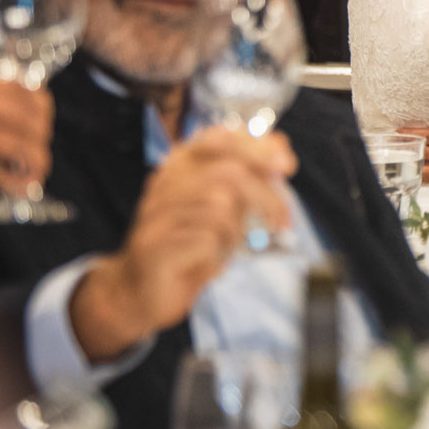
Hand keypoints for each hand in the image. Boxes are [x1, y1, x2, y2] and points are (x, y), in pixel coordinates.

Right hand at [0, 66, 53, 219]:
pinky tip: (23, 187)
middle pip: (31, 117)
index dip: (41, 109)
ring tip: (35, 173)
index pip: (23, 88)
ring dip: (36, 163)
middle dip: (41, 137)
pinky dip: (20, 183)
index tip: (43, 123)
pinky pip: (7, 173)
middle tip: (39, 152)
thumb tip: (29, 109)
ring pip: (25, 146)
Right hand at [70, 128, 295, 360]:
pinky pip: (206, 238)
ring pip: (220, 206)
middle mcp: (165, 182)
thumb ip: (247, 177)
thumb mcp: (221, 206)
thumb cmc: (187, 244)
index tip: (286, 164)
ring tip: (231, 246)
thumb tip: (280, 144)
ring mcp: (157, 212)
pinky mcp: (156, 244)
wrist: (141, 291)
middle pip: (228, 172)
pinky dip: (221, 251)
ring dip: (238, 231)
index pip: (219, 137)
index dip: (256, 147)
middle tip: (283, 220)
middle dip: (266, 195)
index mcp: (179, 166)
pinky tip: (212, 259)